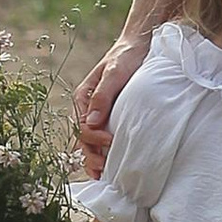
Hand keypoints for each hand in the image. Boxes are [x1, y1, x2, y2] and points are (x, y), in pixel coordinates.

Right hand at [73, 26, 150, 170]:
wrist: (139, 45)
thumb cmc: (126, 56)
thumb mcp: (114, 72)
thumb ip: (102, 95)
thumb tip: (91, 122)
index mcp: (83, 98)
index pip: (82, 126)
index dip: (93, 138)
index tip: (110, 142)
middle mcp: (87, 108)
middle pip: (83, 139)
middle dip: (91, 156)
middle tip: (104, 170)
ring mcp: (98, 114)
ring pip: (90, 142)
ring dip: (94, 159)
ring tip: (103, 176)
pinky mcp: (111, 117)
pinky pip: (102, 138)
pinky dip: (103, 152)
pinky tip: (109, 166)